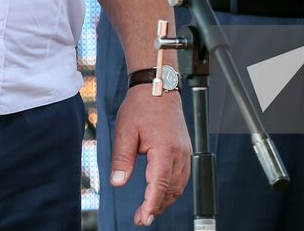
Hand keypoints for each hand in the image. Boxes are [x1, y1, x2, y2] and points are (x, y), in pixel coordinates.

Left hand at [109, 88, 191, 225]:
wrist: (158, 86)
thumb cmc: (141, 106)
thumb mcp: (125, 131)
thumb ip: (122, 159)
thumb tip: (118, 182)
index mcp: (165, 149)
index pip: (160, 185)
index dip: (151, 205)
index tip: (143, 218)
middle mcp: (179, 152)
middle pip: (172, 189)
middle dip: (158, 206)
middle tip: (142, 218)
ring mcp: (184, 151)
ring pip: (179, 185)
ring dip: (166, 199)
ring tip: (150, 209)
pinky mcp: (184, 149)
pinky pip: (182, 175)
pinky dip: (172, 188)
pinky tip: (162, 192)